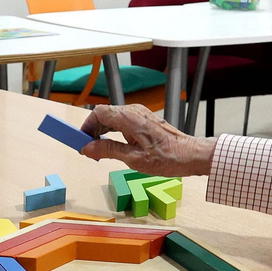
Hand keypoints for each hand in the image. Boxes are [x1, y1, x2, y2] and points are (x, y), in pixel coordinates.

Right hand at [79, 104, 216, 177]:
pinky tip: (114, 146)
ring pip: (113, 118)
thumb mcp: (133, 159)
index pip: (99, 113)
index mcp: (129, 118)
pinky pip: (123, 121)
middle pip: (104, 114)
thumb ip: (108, 151)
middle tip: (89, 149)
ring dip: (103, 132)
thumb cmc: (167, 158)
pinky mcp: (145, 120)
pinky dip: (114, 131)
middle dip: (93, 130)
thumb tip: (88, 148)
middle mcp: (134, 112)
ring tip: (100, 151)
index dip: (86, 126)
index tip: (81, 141)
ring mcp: (140, 114)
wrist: (190, 155)